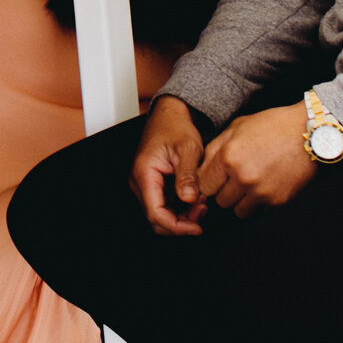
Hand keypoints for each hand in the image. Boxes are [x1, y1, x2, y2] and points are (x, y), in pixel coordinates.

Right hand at [130, 96, 208, 235]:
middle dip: (181, 223)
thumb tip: (189, 199)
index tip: (196, 227)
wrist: (171, 115)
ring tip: (201, 204)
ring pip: (161, 214)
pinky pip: (164, 205)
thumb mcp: (187, 149)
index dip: (176, 226)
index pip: (155, 213)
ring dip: (182, 216)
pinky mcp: (154, 185)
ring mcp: (146, 184)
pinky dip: (180, 209)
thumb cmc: (175, 127)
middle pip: (156, 218)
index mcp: (144, 173)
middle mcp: (140, 182)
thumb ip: (187, 176)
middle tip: (202, 213)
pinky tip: (195, 200)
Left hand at [194, 102, 316, 216]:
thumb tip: (201, 169)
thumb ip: (215, 149)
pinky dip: (258, 204)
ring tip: (249, 185)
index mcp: (229, 156)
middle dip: (224, 192)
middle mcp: (243, 177)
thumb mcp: (237, 127)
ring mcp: (261, 192)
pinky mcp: (277, 201)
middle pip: (220, 201)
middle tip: (234, 180)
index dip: (208, 182)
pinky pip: (258, 212)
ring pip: (238, 211)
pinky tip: (264, 186)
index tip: (215, 179)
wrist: (309, 133)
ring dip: (240, 201)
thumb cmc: (272, 125)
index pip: (204, 185)